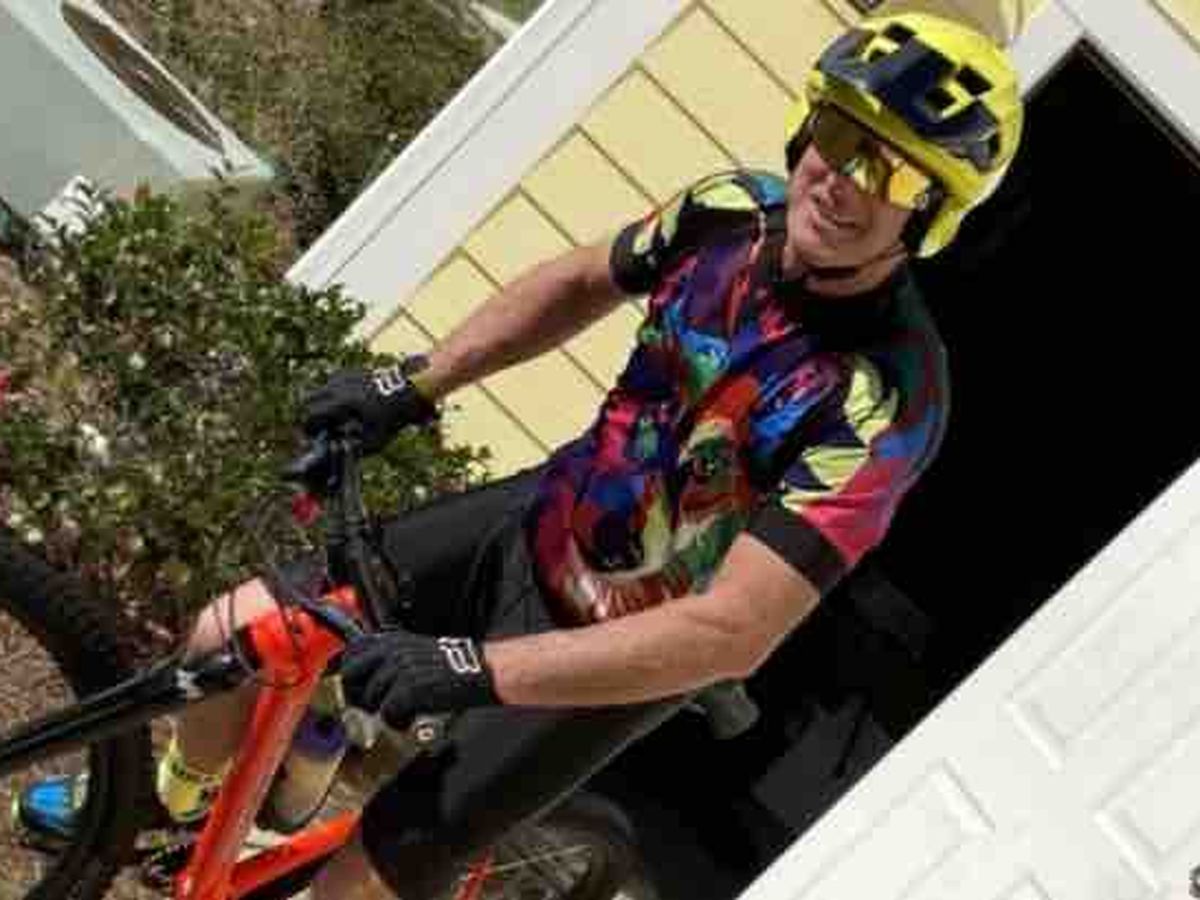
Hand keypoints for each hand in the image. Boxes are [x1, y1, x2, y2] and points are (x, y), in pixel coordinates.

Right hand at [301, 360, 436, 453]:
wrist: (410, 390)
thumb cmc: (394, 416)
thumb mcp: (376, 439)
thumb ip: (354, 448)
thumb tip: (338, 451)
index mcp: (341, 403)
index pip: (310, 416)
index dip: (309, 429)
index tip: (313, 437)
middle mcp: (338, 387)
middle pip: (308, 400)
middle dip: (311, 414)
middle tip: (321, 427)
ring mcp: (343, 376)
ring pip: (319, 390)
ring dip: (322, 404)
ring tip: (336, 416)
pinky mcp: (350, 371)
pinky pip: (332, 383)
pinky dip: (333, 394)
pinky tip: (347, 405)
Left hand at [339, 628, 498, 729]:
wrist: (479, 670)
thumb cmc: (450, 667)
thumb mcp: (414, 652)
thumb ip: (387, 660)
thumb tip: (359, 680)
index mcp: (391, 640)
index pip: (350, 653)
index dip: (348, 674)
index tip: (352, 688)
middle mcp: (391, 650)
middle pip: (349, 676)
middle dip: (356, 695)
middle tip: (371, 706)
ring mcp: (399, 668)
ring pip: (368, 700)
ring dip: (382, 712)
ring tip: (401, 711)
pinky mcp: (409, 688)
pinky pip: (387, 713)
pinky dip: (397, 722)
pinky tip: (410, 718)